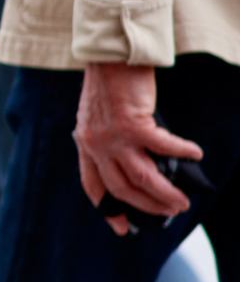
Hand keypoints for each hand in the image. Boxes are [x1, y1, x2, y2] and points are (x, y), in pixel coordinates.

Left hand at [74, 64, 200, 233]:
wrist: (110, 54)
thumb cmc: (109, 82)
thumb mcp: (98, 116)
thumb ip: (108, 139)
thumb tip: (138, 160)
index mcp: (85, 143)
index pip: (94, 186)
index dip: (108, 210)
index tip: (122, 227)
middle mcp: (96, 144)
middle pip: (122, 188)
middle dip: (148, 206)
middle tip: (169, 212)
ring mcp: (113, 136)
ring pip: (142, 178)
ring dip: (165, 192)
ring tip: (182, 201)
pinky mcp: (133, 124)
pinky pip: (163, 148)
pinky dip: (182, 152)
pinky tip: (196, 154)